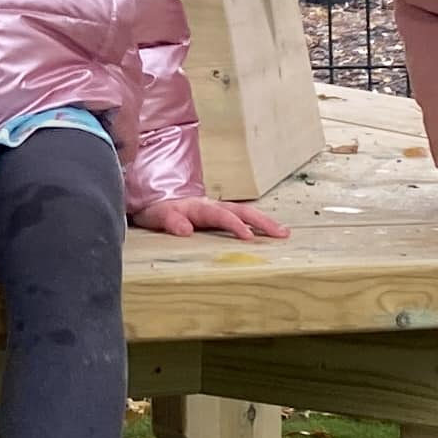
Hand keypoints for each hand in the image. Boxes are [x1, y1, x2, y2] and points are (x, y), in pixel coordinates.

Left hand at [133, 194, 290, 241]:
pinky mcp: (219, 215)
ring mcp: (218, 209)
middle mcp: (212, 206)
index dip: (234, 225)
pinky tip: (269, 232)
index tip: (248, 236)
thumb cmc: (156, 209)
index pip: (220, 216)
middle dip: (262, 221)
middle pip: (242, 211)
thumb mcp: (156, 216)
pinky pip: (242, 217)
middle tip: (281, 233)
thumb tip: (184, 229)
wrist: (154, 200)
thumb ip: (170, 221)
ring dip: (265, 222)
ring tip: (284, 232)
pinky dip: (257, 223)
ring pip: (246, 212)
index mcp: (198, 207)